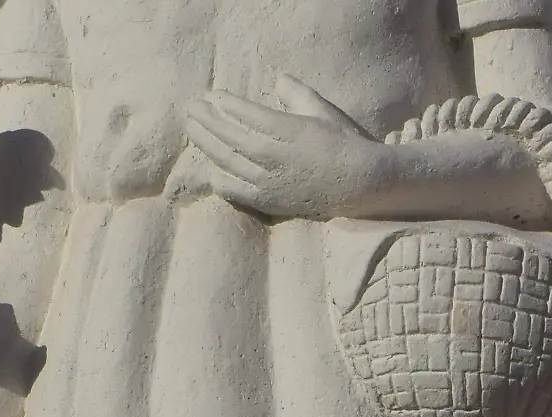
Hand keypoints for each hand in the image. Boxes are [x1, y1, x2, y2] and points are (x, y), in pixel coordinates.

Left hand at [178, 75, 393, 219]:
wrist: (360, 184)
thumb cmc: (344, 143)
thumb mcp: (322, 111)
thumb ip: (296, 94)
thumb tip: (277, 80)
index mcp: (288, 131)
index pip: (247, 115)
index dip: (226, 104)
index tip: (213, 95)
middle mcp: (274, 157)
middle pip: (230, 136)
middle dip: (207, 120)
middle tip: (191, 107)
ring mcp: (269, 182)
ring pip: (227, 161)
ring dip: (205, 143)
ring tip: (192, 128)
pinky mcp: (268, 202)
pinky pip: (235, 191)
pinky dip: (219, 178)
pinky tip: (209, 166)